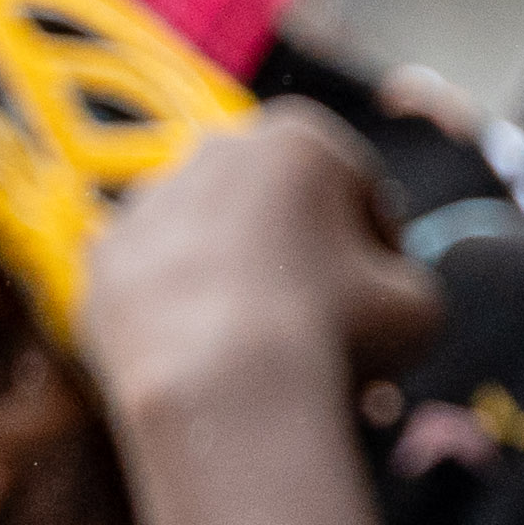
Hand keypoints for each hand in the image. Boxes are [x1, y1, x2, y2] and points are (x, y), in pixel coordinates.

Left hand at [71, 99, 437, 422]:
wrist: (219, 386)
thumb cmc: (336, 332)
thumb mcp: (420, 307)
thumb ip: (406, 283)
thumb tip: (387, 295)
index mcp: (299, 138)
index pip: (359, 194)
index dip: (382, 254)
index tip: (385, 306)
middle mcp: (214, 151)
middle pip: (277, 214)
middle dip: (303, 265)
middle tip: (327, 334)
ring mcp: (149, 204)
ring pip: (212, 248)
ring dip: (239, 288)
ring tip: (265, 360)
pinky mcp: (102, 262)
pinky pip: (156, 291)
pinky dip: (180, 321)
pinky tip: (208, 365)